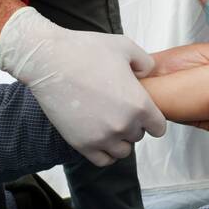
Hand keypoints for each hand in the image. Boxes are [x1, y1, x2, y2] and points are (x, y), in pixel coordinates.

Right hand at [0, 7, 166, 166]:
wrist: (50, 61)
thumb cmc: (87, 50)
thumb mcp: (125, 47)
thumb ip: (145, 63)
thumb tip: (149, 73)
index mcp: (139, 104)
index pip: (159, 127)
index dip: (152, 118)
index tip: (142, 110)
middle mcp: (124, 125)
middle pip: (139, 136)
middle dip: (133, 124)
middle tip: (118, 108)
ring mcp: (102, 137)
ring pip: (122, 151)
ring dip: (119, 140)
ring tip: (108, 122)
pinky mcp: (82, 144)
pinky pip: (103, 160)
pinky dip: (104, 151)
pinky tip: (99, 135)